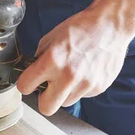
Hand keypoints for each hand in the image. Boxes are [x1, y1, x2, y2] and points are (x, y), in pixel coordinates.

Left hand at [17, 9, 131, 115]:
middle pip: (46, 108)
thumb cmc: (80, 29)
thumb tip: (32, 73)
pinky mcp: (99, 88)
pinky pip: (82, 96)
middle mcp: (68, 76)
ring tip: (70, 75)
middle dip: (43, 99)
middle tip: (47, 88)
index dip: (25, 84)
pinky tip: (84, 71)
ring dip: (63, 93)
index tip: (29, 81)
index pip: (25, 87)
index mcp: (52, 61)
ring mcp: (85, 84)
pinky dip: (80, 88)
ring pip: (65, 103)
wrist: (110, 26)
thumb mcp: (50, 38)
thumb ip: (39, 59)